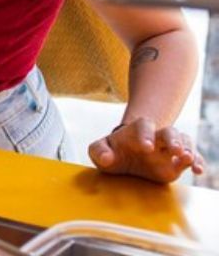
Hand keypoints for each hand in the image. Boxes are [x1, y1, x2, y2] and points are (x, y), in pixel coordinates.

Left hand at [88, 118, 205, 183]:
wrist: (125, 157)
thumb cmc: (112, 151)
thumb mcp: (100, 150)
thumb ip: (98, 151)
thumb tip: (106, 157)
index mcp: (136, 131)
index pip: (143, 126)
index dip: (146, 134)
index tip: (146, 147)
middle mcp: (156, 137)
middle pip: (169, 132)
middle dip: (173, 139)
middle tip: (175, 150)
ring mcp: (168, 149)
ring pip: (183, 142)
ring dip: (188, 149)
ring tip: (188, 159)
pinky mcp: (177, 162)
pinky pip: (192, 158)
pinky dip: (198, 162)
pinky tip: (198, 171)